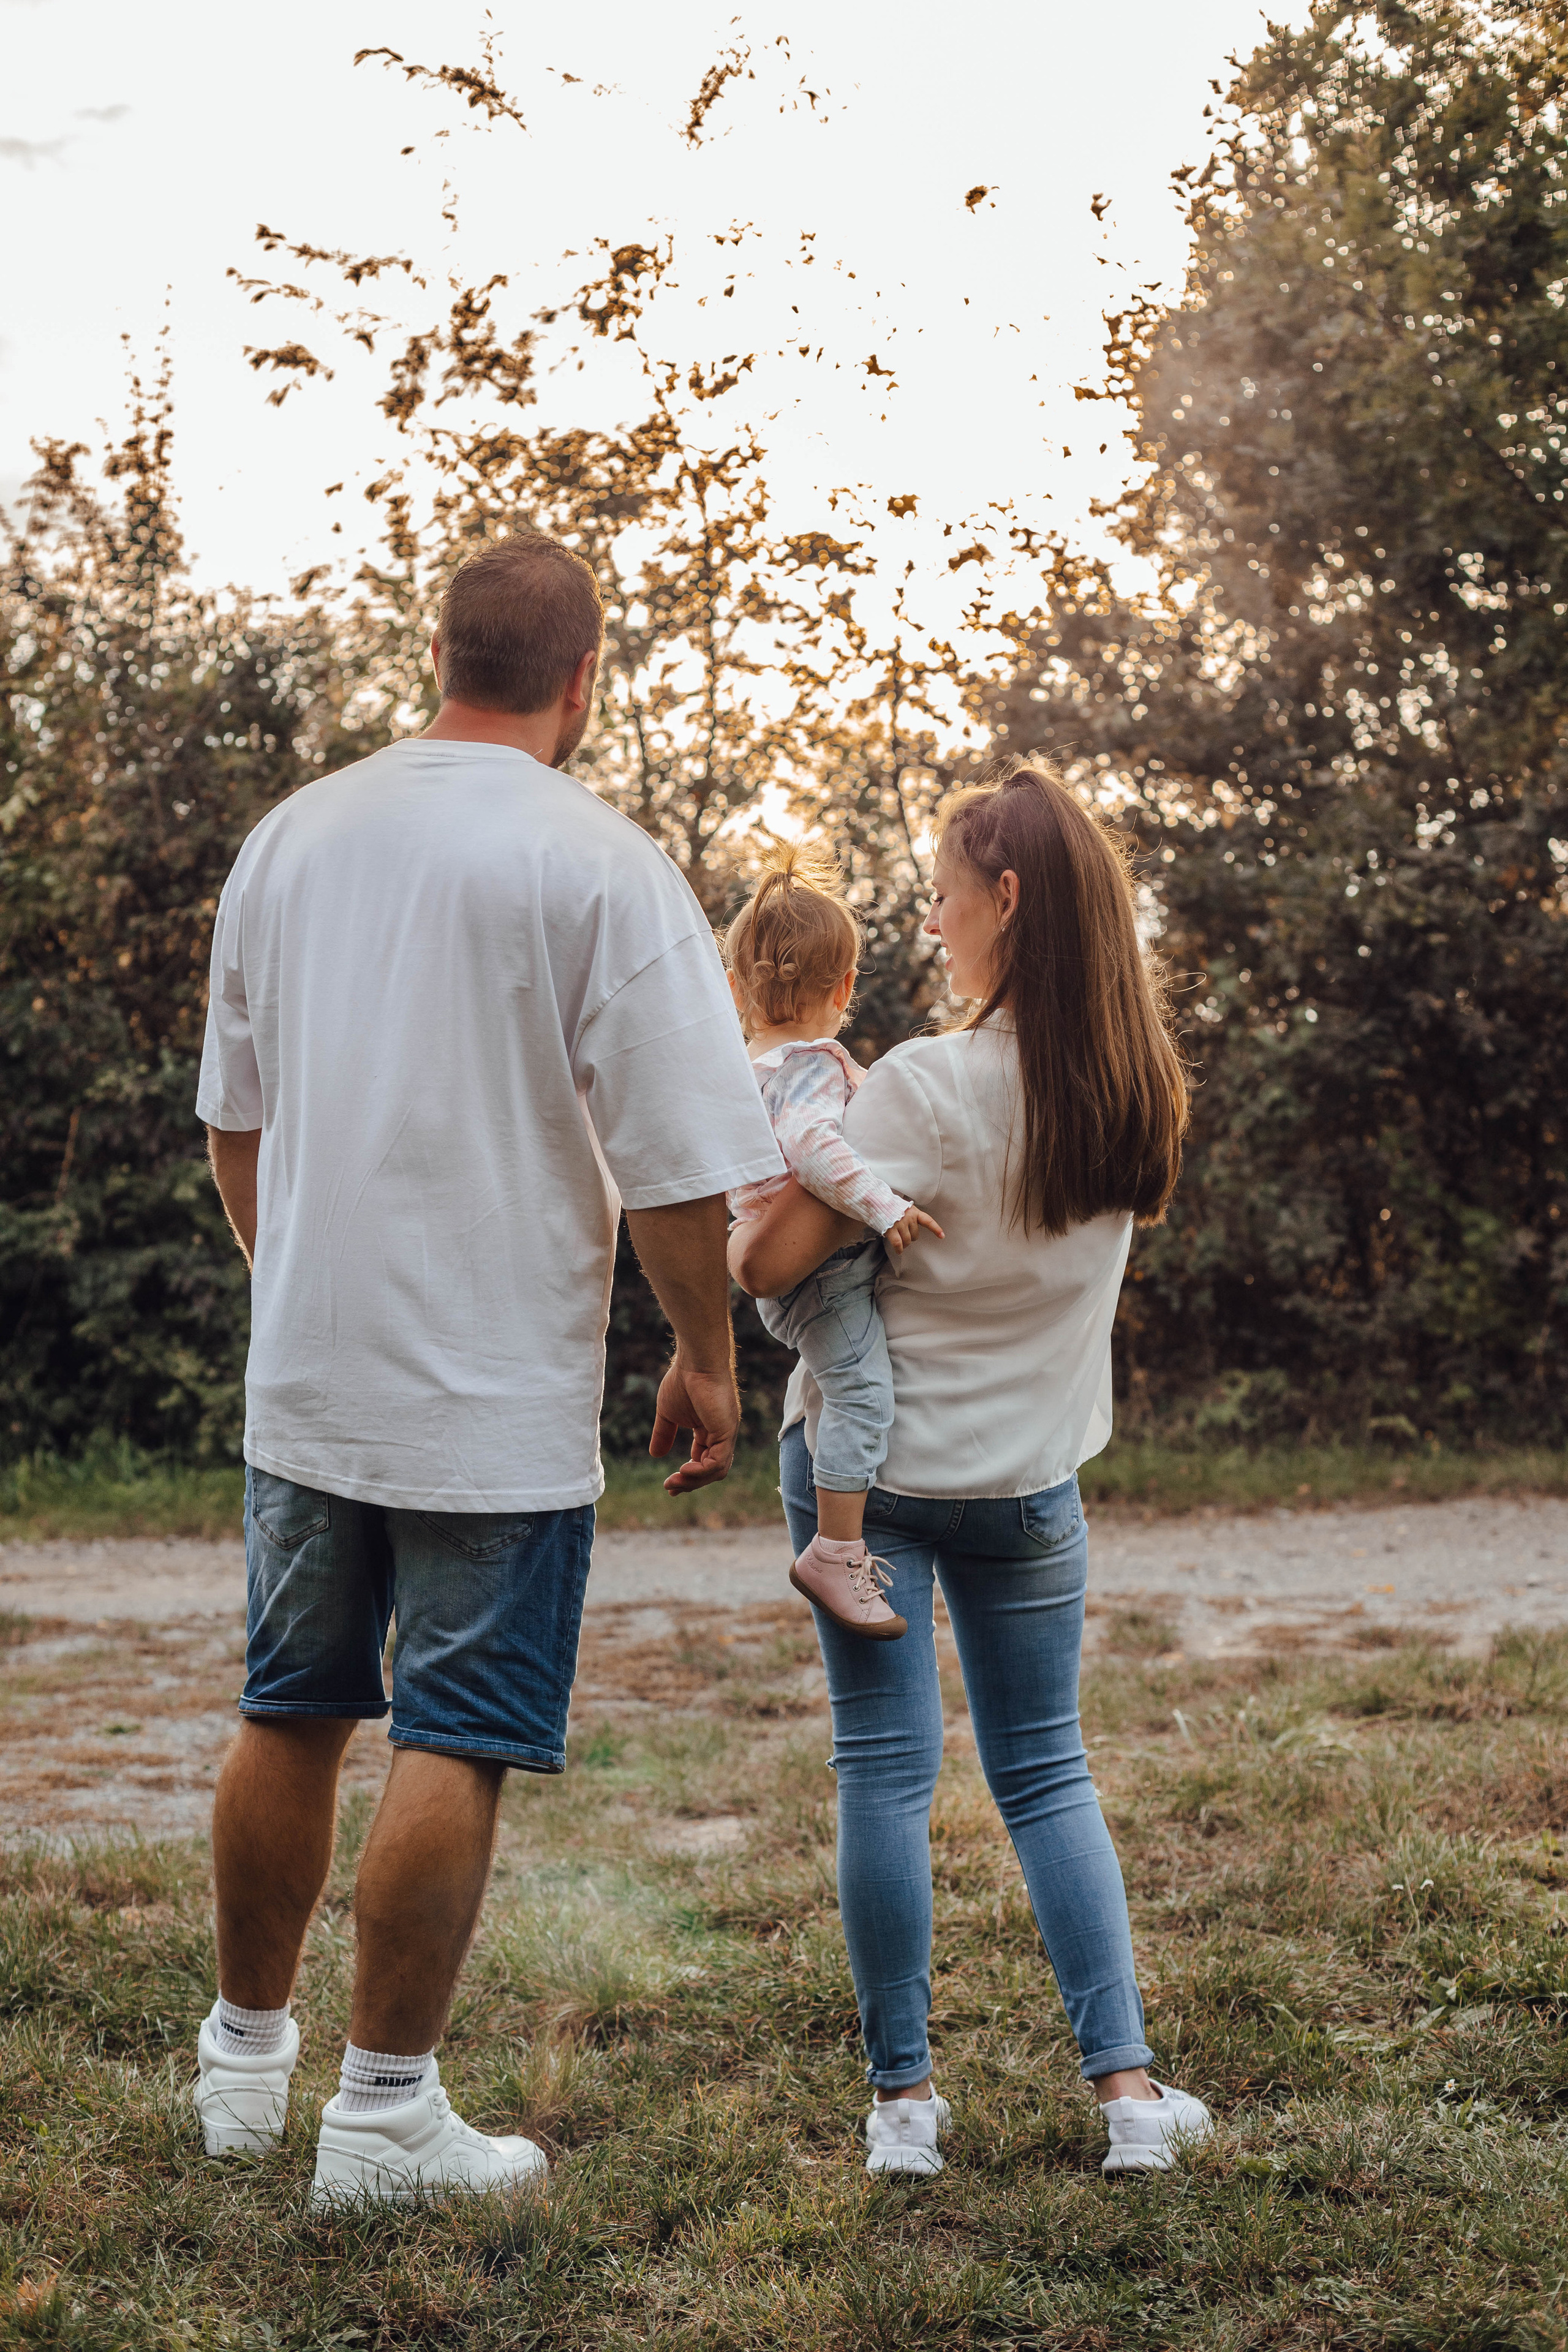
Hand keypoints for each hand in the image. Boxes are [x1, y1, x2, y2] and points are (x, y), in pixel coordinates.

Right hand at [648, 1352, 740, 1492]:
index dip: (688, 1475)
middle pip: (711, 1470)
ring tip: (674, 1481)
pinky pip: (718, 1461)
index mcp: (710, 1431)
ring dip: (694, 1480)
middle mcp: (722, 1434)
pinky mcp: (727, 1431)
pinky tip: (684, 1470)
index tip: (669, 1484)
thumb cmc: (682, 1381)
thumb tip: (655, 1455)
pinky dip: (701, 1471)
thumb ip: (663, 1434)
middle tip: (670, 1488)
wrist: (694, 1362)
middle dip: (691, 1483)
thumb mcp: (668, 1414)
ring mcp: (726, 1434)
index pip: (704, 1461)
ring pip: (716, 1470)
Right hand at [884, 1205, 944, 1255]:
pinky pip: (898, 1243)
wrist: (875, 1200)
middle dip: (910, 1238)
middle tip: (903, 1236)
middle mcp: (908, 1217)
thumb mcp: (903, 1207)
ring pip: (907, 1240)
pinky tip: (898, 1251)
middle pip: (915, 1235)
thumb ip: (909, 1215)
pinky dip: (899, 1249)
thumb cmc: (888, 1205)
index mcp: (913, 1211)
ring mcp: (900, 1223)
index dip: (935, 1229)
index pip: (927, 1221)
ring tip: (900, 1243)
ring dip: (904, 1244)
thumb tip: (911, 1229)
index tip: (942, 1236)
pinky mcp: (891, 1229)